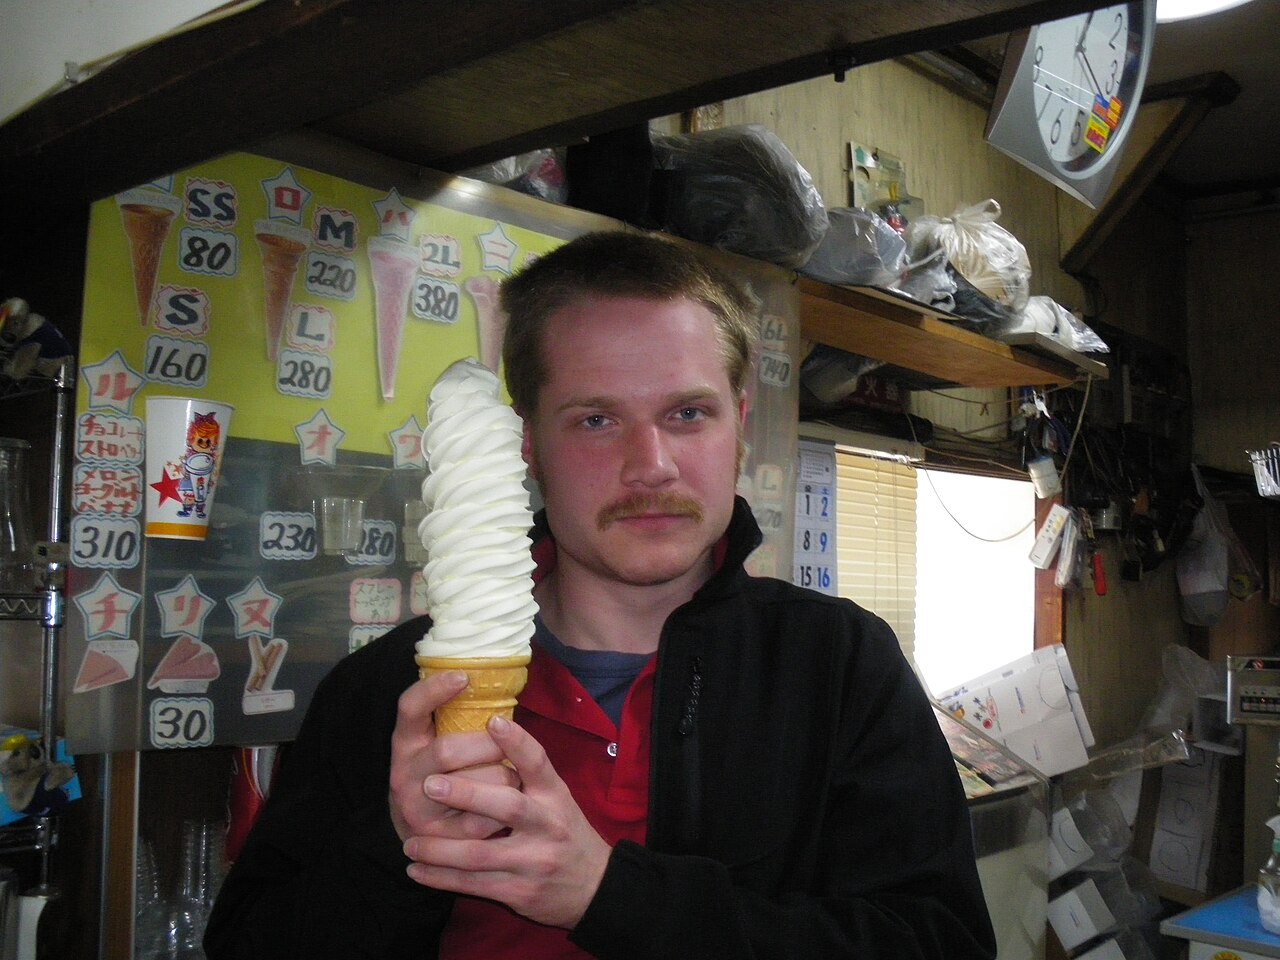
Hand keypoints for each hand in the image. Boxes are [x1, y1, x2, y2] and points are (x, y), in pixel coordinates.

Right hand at [388, 671, 518, 843]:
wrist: (419, 840)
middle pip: (447, 750)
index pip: (409, 709)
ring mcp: (417, 811)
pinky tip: (509, 805)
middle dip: (487, 745)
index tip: (464, 676)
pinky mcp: (439, 840)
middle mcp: (403, 776)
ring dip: (502, 777)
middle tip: (507, 745)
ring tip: (513, 775)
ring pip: (469, 786)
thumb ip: (451, 722)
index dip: (434, 690)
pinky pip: (482, 820)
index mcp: (403, 745)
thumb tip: (489, 683)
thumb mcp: (431, 746)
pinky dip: (503, 810)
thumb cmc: (439, 777)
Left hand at [402, 715, 611, 928]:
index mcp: (555, 795)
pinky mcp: (520, 892)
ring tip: (410, 841)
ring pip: (481, 853)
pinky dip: (442, 878)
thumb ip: (526, 774)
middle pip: (508, 807)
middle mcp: (547, 825)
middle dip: (467, 795)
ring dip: (440, 849)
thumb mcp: (556, 797)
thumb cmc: (563, 831)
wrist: (594, 886)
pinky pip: (474, 884)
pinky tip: (417, 870)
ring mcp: (533, 860)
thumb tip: (488, 732)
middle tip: (429, 784)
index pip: (538, 763)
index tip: (493, 721)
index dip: (517, 742)